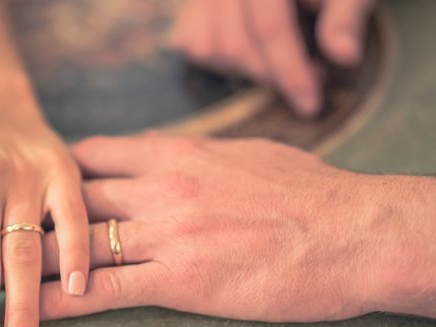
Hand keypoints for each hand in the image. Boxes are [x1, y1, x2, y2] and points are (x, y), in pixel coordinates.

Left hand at [39, 135, 435, 321]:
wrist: (352, 232)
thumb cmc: (307, 192)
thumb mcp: (244, 153)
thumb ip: (193, 152)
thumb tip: (155, 147)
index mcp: (177, 153)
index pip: (92, 155)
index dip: (56, 173)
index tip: (35, 190)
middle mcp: (162, 188)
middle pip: (74, 198)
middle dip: (34, 215)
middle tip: (0, 233)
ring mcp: (169, 234)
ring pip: (80, 245)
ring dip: (33, 262)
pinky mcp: (183, 281)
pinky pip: (107, 291)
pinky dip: (63, 302)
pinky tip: (32, 312)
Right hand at [172, 0, 375, 115]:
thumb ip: (346, 14)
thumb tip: (345, 57)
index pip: (269, 27)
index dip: (290, 72)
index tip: (310, 106)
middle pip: (236, 45)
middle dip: (271, 75)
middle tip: (310, 78)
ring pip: (210, 48)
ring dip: (246, 68)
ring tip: (281, 60)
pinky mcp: (193, 4)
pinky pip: (191, 43)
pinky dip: (218, 58)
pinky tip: (251, 51)